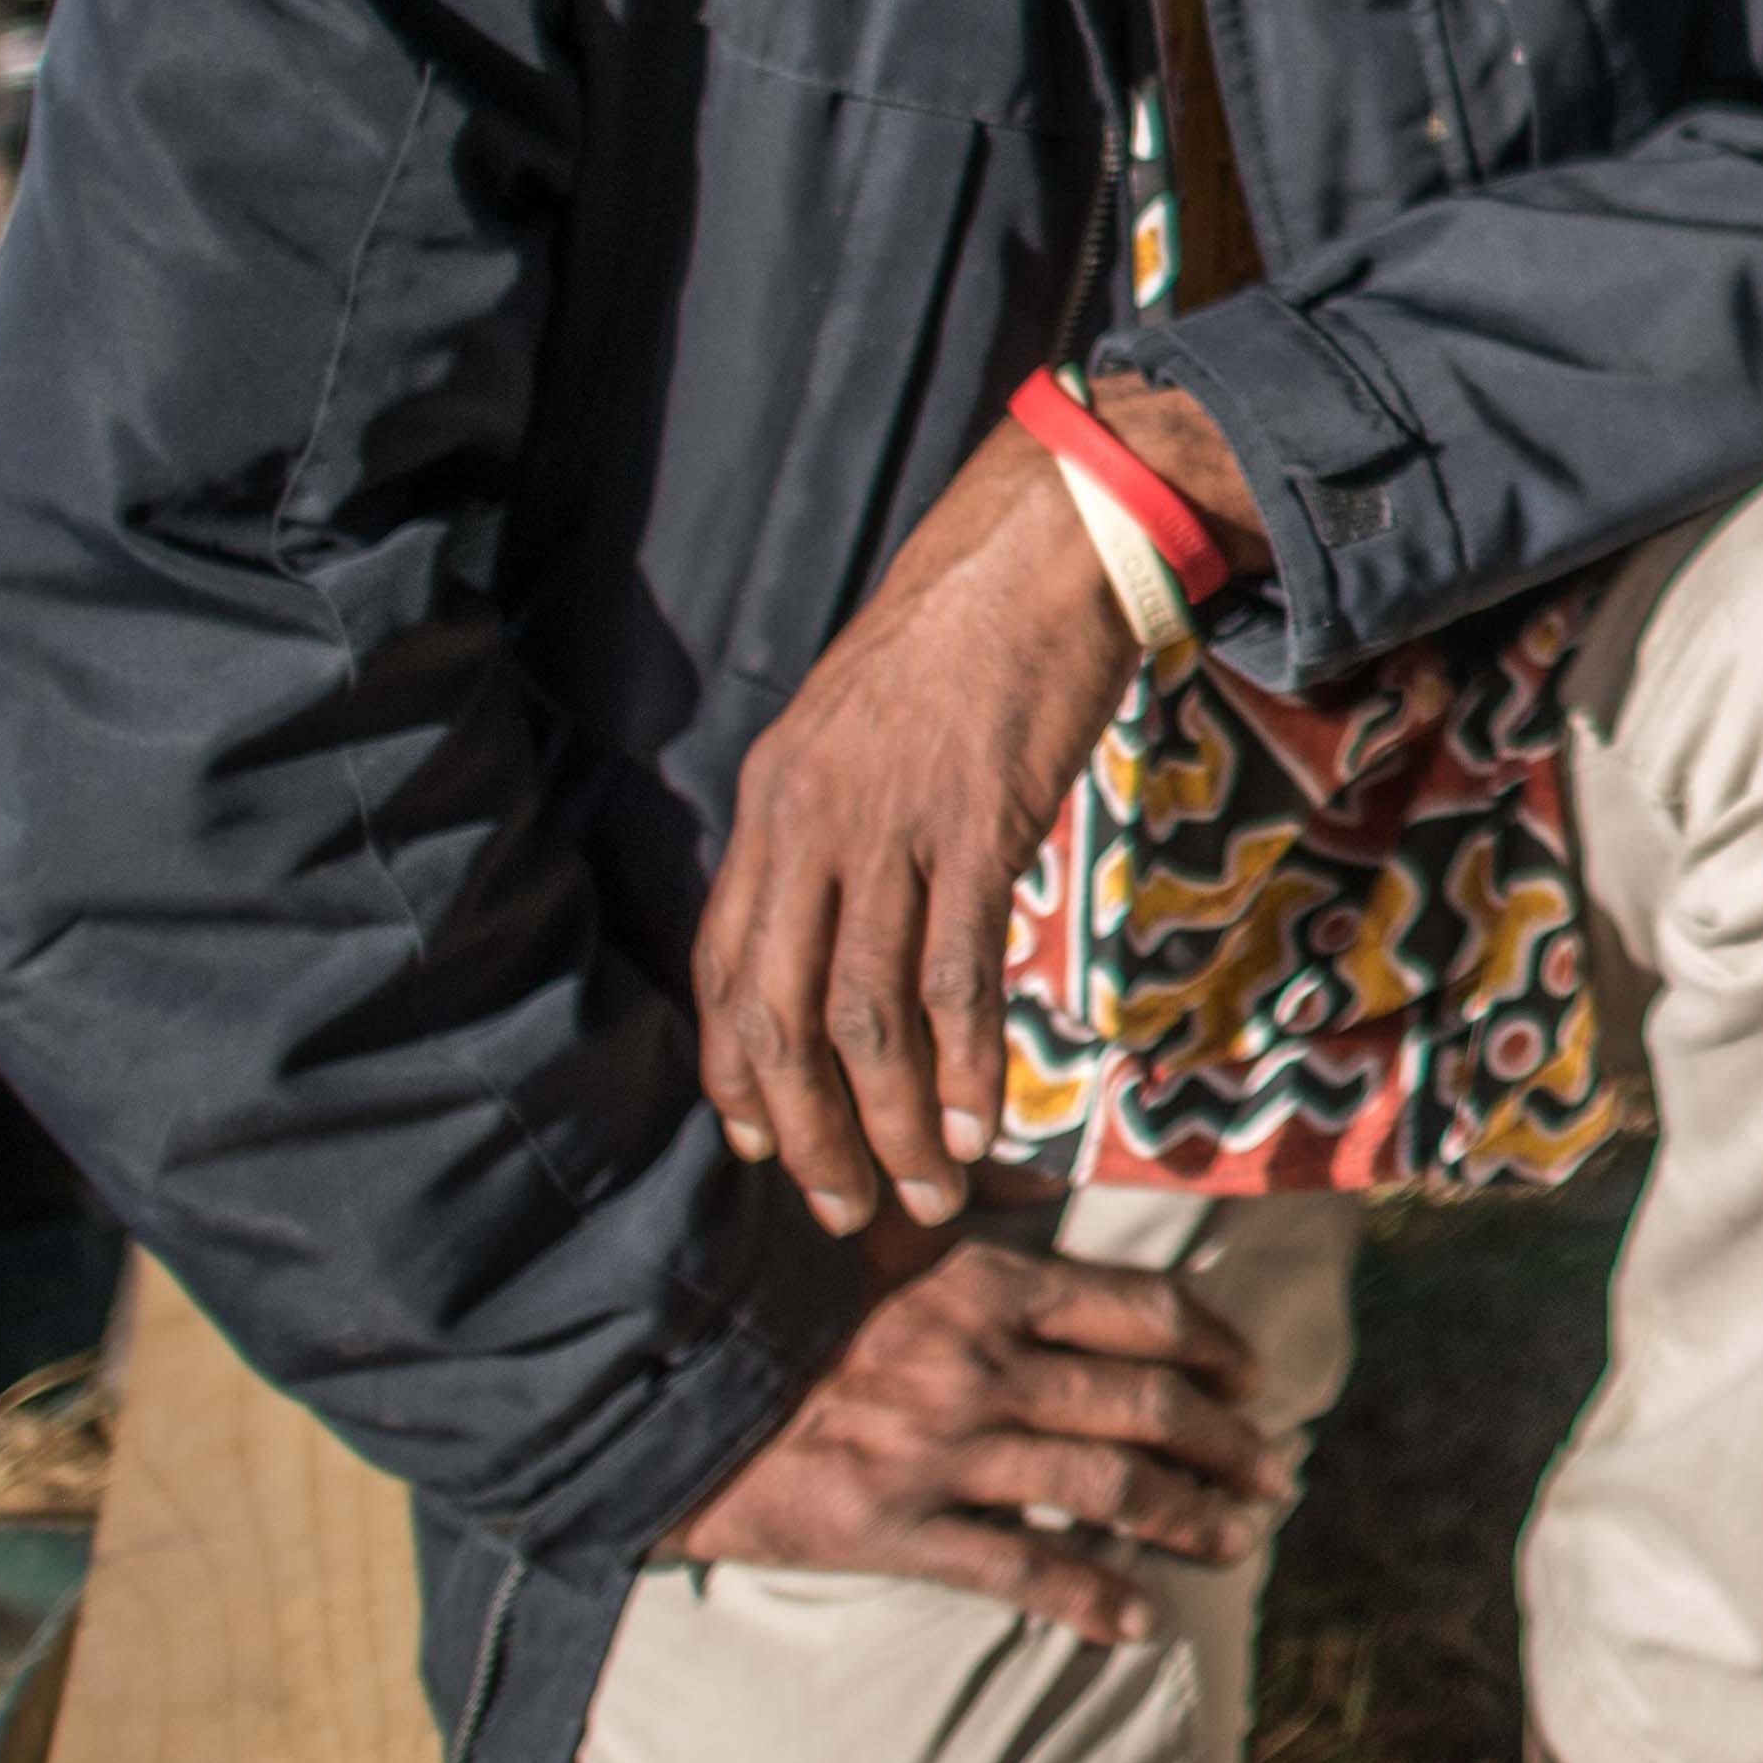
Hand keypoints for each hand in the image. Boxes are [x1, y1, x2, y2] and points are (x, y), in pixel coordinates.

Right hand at [664, 1223, 1286, 1643]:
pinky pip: (1020, 1571)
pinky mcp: (898, 1526)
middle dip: (1224, 1443)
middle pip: (1143, 1404)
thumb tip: (1047, 1185)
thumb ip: (972, 1200)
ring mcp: (943, 1448)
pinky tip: (1137, 1622)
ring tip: (1236, 1540)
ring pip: (1105, 1490)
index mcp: (986, 1277)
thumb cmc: (785, 1286)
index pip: (1138, 1308)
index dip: (1212, 1344)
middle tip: (1272, 1474)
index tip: (1253, 1375)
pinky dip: (1091, 1599)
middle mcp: (981, 1360)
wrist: (674, 1369)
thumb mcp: (881, 1219)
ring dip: (1187, 1517)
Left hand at [693, 387, 1264, 1231]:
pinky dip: (966, 1067)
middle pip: (781, 1016)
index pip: (725, 967)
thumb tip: (831, 933)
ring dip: (893, 1123)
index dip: (737, 1073)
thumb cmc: (957, 645)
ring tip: (923, 1193)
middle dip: (808, 1132)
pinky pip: (955, 975)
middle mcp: (810, 820)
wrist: (1036, 553)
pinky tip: (984, 1129)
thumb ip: (828, 827)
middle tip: (846, 1209)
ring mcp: (890, 825)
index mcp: (772, 800)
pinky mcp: (976, 828)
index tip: (764, 1148)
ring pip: (865, 1016)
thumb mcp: (853, 729)